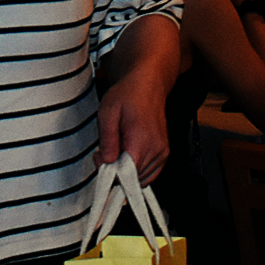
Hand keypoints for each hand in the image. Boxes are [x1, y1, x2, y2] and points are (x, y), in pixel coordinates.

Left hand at [96, 70, 170, 185]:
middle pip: (134, 178)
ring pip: (142, 179)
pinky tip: (126, 156)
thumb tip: (106, 162)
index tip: (100, 159)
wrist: (147, 85)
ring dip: (126, 172)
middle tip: (104, 152)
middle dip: (116, 171)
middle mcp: (156, 149)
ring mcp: (162, 153)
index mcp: (142, 140)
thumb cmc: (127, 95)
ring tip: (116, 150)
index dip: (110, 172)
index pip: (127, 174)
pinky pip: (150, 174)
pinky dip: (137, 171)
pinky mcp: (164, 154)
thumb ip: (108, 140)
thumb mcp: (108, 112)